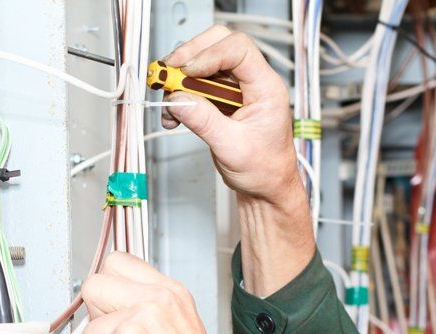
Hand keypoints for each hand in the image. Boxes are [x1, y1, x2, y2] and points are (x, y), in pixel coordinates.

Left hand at [79, 252, 256, 333]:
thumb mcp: (180, 327)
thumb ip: (146, 309)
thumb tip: (108, 310)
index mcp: (171, 291)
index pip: (117, 262)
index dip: (108, 289)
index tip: (112, 310)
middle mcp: (157, 298)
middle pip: (94, 285)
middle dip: (96, 317)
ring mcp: (141, 318)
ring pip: (89, 327)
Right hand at [161, 25, 303, 205]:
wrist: (267, 187)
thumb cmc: (264, 170)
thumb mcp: (232, 148)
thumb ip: (204, 122)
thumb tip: (177, 99)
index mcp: (267, 88)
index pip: (239, 50)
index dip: (210, 54)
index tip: (188, 71)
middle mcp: (253, 82)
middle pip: (220, 44)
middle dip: (191, 55)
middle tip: (169, 73)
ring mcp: (237, 88)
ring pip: (205, 61)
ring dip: (181, 77)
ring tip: (169, 101)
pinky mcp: (223, 98)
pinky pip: (197, 84)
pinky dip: (181, 95)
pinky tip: (174, 114)